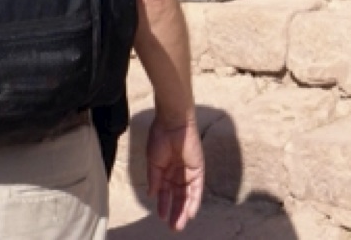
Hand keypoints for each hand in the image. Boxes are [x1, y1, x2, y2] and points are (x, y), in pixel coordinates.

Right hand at [146, 113, 204, 231]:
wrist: (173, 123)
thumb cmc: (160, 138)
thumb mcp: (153, 161)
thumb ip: (154, 179)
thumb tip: (152, 195)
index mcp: (165, 170)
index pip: (165, 192)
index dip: (163, 204)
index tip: (160, 216)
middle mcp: (177, 173)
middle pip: (177, 196)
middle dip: (175, 211)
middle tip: (173, 227)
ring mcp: (188, 171)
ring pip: (187, 195)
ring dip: (183, 210)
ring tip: (179, 225)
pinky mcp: (198, 169)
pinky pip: (197, 188)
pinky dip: (194, 201)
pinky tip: (190, 213)